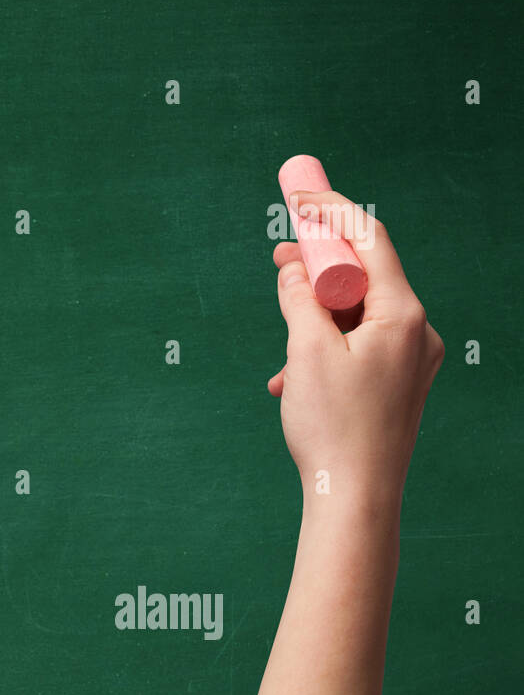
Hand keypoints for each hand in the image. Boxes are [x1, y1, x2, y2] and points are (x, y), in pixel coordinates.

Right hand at [267, 191, 443, 498]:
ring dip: (313, 316)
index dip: (331, 211)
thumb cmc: (333, 426)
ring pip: (356, 314)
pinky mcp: (396, 383)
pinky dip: (323, 348)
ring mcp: (409, 359)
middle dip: (318, 265)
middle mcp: (416, 331)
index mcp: (404, 314)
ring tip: (282, 338)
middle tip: (278, 256)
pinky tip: (290, 378)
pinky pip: (357, 346)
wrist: (355, 497)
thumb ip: (299, 298)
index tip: (296, 198)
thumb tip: (295, 266)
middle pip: (364, 275)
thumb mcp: (306, 350)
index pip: (369, 239)